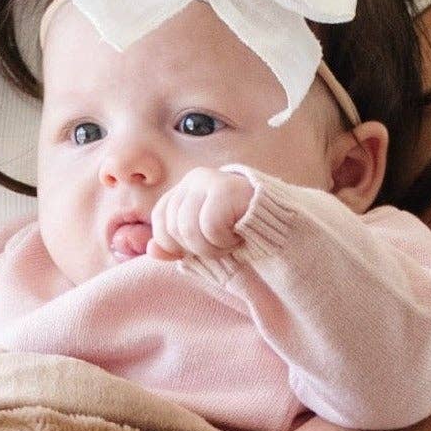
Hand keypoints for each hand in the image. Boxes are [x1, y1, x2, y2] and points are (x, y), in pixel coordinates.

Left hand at [145, 166, 263, 266]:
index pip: (160, 218)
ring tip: (229, 242)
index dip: (172, 243)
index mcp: (184, 190)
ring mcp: (209, 181)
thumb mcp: (201, 245)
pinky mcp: (225, 188)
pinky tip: (238, 236)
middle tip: (220, 245)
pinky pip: (208, 226)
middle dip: (195, 248)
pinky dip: (223, 241)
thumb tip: (151, 249)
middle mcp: (193, 179)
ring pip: (186, 228)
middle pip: (172, 227)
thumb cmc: (239, 235)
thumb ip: (174, 247)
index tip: (196, 251)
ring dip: (210, 247)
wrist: (280, 227)